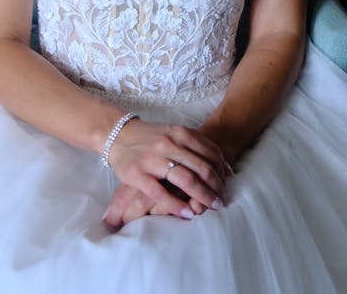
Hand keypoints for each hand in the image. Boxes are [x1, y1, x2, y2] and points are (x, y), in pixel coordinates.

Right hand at [102, 120, 228, 229]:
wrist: (118, 135)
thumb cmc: (151, 137)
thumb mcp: (174, 133)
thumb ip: (195, 144)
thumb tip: (223, 163)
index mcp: (179, 133)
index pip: (209, 153)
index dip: (221, 170)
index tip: (227, 184)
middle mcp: (168, 144)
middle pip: (201, 168)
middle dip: (216, 186)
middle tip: (222, 200)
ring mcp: (152, 159)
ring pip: (185, 179)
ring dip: (202, 196)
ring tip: (211, 207)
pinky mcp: (137, 174)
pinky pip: (160, 193)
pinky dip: (176, 205)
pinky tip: (187, 214)